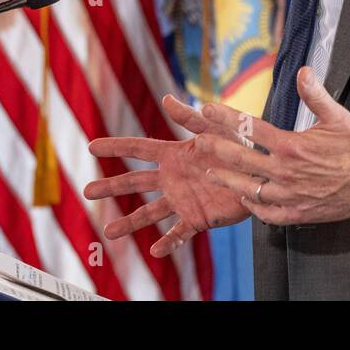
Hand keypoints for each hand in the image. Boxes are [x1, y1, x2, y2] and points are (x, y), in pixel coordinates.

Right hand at [84, 94, 255, 257]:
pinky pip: (180, 233)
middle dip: (111, 186)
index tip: (91, 146)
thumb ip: (191, 118)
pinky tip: (155, 251)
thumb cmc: (240, 146)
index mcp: (175, 155)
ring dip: (130, 222)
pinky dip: (168, 243)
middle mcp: (174, 178)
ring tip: (108, 233)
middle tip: (86, 191)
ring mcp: (183, 199)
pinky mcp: (199, 218)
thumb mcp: (215, 128)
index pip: (139, 149)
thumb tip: (166, 99)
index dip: (115, 146)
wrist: (262, 173)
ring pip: (150, 213)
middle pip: (135, 183)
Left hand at [198, 66, 349, 225]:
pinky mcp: (299, 213)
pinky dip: (253, 207)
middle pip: (242, 159)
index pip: (251, 129)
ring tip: (209, 172)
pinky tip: (244, 198)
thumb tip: (303, 70)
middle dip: (217, 148)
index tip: (207, 110)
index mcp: (292, 145)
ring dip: (228, 180)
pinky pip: (268, 214)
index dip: (226, 118)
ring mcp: (291, 195)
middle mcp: (287, 172)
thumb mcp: (338, 116)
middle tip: (199, 140)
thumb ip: (316, 94)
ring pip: (250, 189)